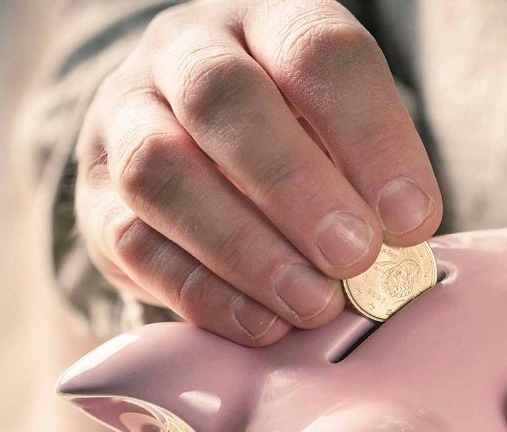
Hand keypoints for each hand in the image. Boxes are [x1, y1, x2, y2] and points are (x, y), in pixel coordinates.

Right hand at [75, 0, 441, 344]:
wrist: (194, 141)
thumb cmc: (300, 140)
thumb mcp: (344, 132)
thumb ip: (370, 179)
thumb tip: (399, 249)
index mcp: (266, 22)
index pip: (316, 52)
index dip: (371, 136)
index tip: (411, 217)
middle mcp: (184, 53)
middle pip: (222, 98)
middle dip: (295, 186)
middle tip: (354, 256)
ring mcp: (125, 121)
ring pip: (160, 170)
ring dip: (245, 248)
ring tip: (313, 303)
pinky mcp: (95, 201)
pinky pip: (135, 244)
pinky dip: (205, 292)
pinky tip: (263, 325)